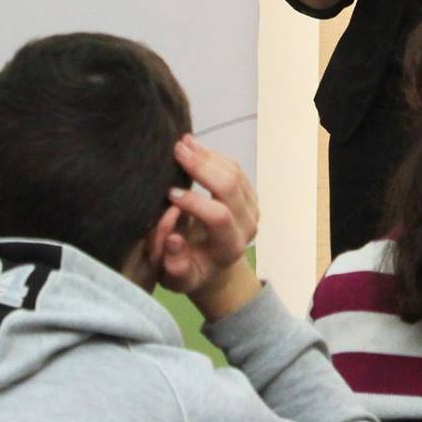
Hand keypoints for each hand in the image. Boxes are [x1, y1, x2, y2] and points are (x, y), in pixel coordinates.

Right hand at [160, 135, 262, 319]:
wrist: (211, 265)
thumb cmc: (189, 270)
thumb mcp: (177, 278)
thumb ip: (174, 263)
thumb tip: (174, 239)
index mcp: (230, 247)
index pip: (219, 217)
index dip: (194, 202)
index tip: (169, 193)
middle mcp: (247, 225)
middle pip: (230, 186)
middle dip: (202, 166)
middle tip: (175, 152)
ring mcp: (251, 207)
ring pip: (234, 171)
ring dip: (206, 155)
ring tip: (182, 143)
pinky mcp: (248, 193)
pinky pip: (234, 167)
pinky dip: (213, 154)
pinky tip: (193, 145)